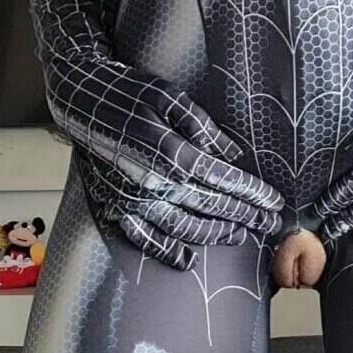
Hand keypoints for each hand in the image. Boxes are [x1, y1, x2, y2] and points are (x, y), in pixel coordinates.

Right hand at [74, 90, 284, 268]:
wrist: (78, 100)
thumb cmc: (126, 92)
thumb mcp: (168, 96)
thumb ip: (202, 127)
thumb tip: (233, 154)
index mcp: (173, 154)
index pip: (224, 181)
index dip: (253, 193)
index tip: (274, 203)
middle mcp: (157, 184)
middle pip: (211, 207)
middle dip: (245, 216)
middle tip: (269, 224)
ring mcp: (136, 200)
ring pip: (185, 227)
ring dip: (216, 234)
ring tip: (240, 235)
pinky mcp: (117, 207)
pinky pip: (145, 239)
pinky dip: (168, 252)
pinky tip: (188, 261)